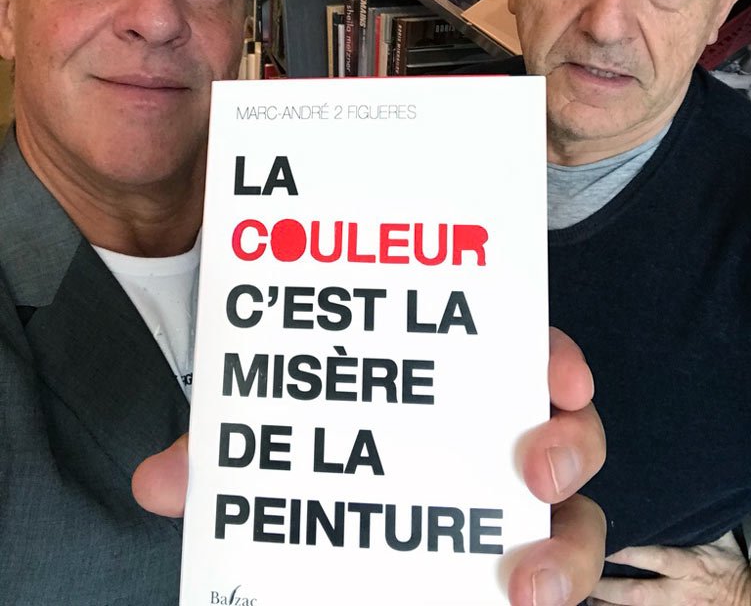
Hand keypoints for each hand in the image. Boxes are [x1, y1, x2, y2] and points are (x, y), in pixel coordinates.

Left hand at [132, 328, 606, 605]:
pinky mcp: (498, 566)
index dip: (553, 357)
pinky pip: (538, 582)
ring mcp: (502, 510)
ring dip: (568, 554)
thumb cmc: (304, 437)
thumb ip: (222, 451)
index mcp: (455, 381)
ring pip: (574, 524)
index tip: (556, 372)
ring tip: (526, 587)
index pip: (524, 354)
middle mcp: (496, 441)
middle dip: (573, 448)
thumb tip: (158, 485)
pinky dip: (540, 596)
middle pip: (571, 436)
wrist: (306, 508)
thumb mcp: (267, 431)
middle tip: (537, 470)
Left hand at [589, 532, 750, 605]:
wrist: (746, 599)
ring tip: (583, 593)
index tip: (602, 541)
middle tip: (581, 571)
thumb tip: (667, 488)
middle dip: (607, 584)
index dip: (626, 552)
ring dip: (608, 603)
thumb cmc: (727, 564)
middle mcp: (678, 591)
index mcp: (688, 564)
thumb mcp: (716, 538)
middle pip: (637, 591)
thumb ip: (689, 517)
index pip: (654, 557)